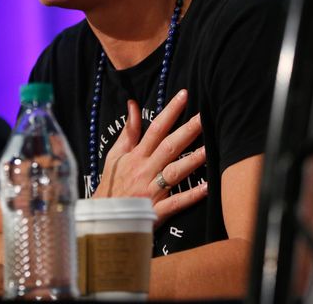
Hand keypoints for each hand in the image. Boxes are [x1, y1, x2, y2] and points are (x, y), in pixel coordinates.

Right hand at [93, 89, 206, 227]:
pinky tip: (207, 187)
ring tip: (209, 149)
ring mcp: (150, 190)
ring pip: (174, 173)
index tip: (184, 96)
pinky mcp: (156, 210)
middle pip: (168, 147)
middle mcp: (144, 170)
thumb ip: (128, 131)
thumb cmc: (112, 183)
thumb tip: (133, 104)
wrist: (103, 217)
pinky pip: (176, 202)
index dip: (170, 112)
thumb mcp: (115, 155)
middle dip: (187, 131)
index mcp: (136, 156)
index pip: (155, 129)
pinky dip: (191, 195)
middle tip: (204, 117)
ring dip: (192, 161)